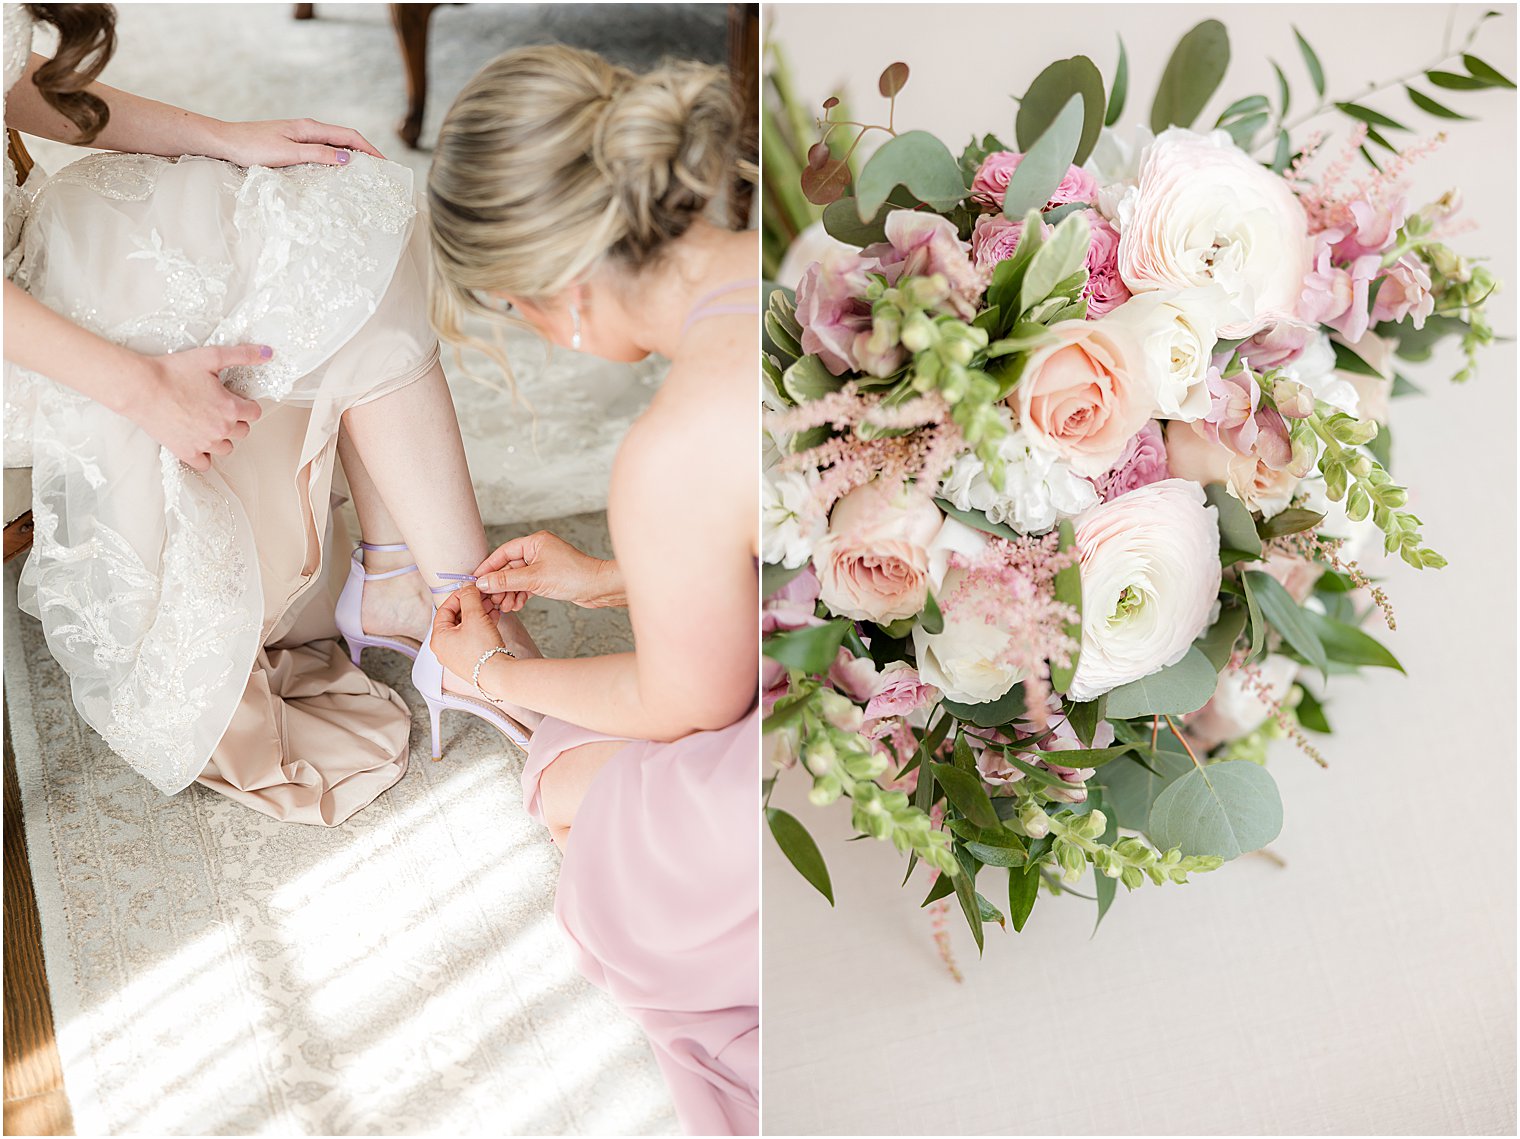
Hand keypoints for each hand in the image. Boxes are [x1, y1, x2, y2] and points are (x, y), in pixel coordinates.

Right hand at [127, 345, 267, 470]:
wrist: (141, 387)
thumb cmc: (172, 371)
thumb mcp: (211, 357)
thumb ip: (243, 355)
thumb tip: (268, 353)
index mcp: (231, 408)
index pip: (255, 413)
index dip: (246, 404)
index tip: (234, 399)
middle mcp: (221, 429)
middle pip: (243, 431)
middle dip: (235, 420)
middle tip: (218, 408)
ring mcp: (204, 443)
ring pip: (226, 448)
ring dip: (222, 438)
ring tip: (207, 423)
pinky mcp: (186, 452)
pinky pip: (205, 464)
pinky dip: (204, 456)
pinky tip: (198, 442)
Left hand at [214, 118, 384, 168]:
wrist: (225, 142)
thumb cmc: (252, 147)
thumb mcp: (288, 153)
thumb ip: (318, 154)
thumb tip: (347, 158)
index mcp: (310, 128)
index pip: (349, 136)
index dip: (370, 149)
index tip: (385, 163)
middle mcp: (308, 129)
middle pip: (345, 140)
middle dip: (365, 153)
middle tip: (380, 172)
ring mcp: (300, 137)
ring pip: (334, 146)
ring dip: (351, 158)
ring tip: (364, 174)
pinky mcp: (292, 145)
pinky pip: (322, 151)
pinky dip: (335, 160)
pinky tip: (336, 173)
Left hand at [431, 585, 506, 682]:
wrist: (498, 674)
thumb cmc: (482, 649)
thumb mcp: (475, 616)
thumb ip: (469, 597)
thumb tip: (466, 587)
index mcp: (438, 638)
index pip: (444, 609)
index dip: (458, 596)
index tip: (470, 589)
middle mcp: (444, 649)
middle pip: (455, 619)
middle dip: (471, 606)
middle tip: (483, 598)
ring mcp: (456, 656)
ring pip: (465, 628)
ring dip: (478, 615)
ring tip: (491, 608)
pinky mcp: (469, 659)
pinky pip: (472, 638)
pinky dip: (481, 627)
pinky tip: (493, 619)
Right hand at [474, 531, 625, 610]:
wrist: (598, 588)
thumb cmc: (573, 577)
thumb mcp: (534, 579)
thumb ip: (506, 580)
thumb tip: (484, 582)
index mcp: (535, 542)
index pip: (503, 553)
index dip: (488, 567)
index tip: (476, 580)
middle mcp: (538, 550)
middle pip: (509, 567)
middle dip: (500, 585)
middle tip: (491, 599)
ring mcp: (543, 564)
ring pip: (518, 578)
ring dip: (509, 592)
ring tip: (505, 606)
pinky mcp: (548, 577)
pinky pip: (527, 585)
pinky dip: (520, 595)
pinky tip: (516, 605)